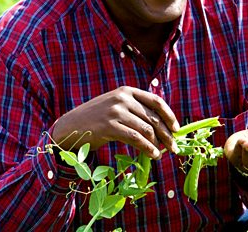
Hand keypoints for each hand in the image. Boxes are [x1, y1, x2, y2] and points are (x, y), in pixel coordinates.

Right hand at [51, 86, 179, 158]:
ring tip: (161, 154)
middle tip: (174, 147)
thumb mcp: (117, 107)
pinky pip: (136, 138)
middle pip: (153, 117)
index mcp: (127, 91)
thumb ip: (136, 112)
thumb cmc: (97, 120)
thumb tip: (162, 129)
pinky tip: (152, 155)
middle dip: (166, 134)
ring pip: (146, 129)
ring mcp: (116, 111)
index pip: (156, 101)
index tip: (177, 129)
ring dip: (157, 144)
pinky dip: (147, 148)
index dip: (169, 115)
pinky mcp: (110, 126)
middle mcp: (123, 98)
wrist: (70, 126)